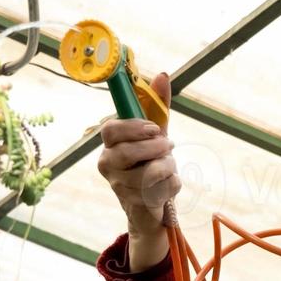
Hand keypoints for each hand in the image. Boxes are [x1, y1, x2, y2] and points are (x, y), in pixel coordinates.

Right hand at [96, 71, 176, 271]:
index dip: (134, 128)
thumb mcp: (155, 133)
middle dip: (155, 148)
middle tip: (168, 147)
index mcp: (109, 145)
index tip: (154, 128)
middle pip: (128, 152)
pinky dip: (173, 185)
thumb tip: (161, 74)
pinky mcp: (134, 204)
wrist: (154, 205)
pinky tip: (167, 187)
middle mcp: (107, 165)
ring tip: (168, 168)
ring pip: (149, 172)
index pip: (111, 130)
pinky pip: (162, 189)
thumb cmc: (151, 163)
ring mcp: (118, 186)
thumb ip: (157, 105)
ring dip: (168, 167)